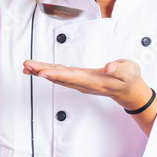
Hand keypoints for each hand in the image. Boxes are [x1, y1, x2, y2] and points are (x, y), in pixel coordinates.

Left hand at [22, 58, 152, 111]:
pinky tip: (38, 69)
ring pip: (57, 77)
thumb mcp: (129, 71)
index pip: (72, 76)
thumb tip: (110, 67)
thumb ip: (120, 69)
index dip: (56, 74)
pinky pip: (60, 75)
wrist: (129, 90)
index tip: (42, 72)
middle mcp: (83, 83)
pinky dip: (48, 71)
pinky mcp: (78, 79)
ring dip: (41, 72)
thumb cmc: (129, 79)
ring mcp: (80, 82)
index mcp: (93, 80)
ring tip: (27, 66)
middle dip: (42, 72)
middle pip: (59, 77)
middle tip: (27, 65)